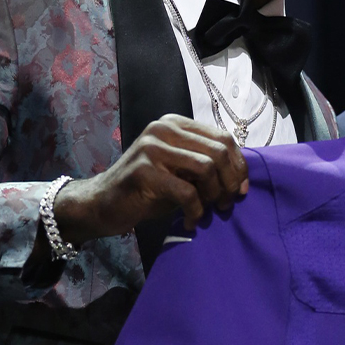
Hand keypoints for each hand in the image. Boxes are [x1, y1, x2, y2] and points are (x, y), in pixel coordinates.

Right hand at [52, 115, 248, 244]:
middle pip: (218, 151)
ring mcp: (152, 147)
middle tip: (228, 204)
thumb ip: (204, 165)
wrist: (102, 204)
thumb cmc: (146, 189)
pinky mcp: (143, 171)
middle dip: (231, 182)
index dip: (239, 165)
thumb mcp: (179, 171)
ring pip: (206, 168)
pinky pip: (187, 192)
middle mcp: (164, 128)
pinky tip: (192, 222)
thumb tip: (241, 177)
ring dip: (216, 195)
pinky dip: (196, 211)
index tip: (242, 190)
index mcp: (175, 123)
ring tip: (211, 212)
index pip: (223, 138)